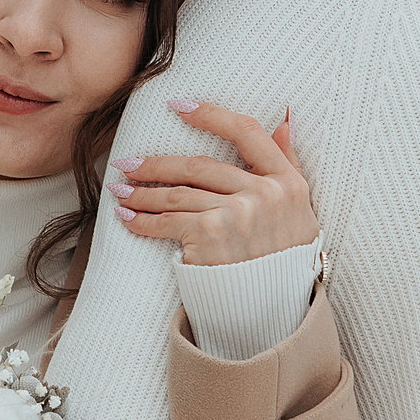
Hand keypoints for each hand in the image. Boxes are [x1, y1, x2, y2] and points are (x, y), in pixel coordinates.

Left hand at [110, 97, 318, 266]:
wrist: (274, 313)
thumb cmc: (283, 260)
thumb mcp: (299, 209)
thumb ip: (288, 163)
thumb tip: (284, 119)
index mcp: (287, 182)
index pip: (246, 132)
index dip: (210, 114)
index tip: (179, 106)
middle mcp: (264, 193)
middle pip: (200, 165)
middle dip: (157, 163)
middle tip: (128, 162)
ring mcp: (238, 213)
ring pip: (178, 192)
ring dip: (142, 192)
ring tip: (120, 190)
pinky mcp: (212, 235)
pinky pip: (168, 221)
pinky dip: (142, 219)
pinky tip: (126, 217)